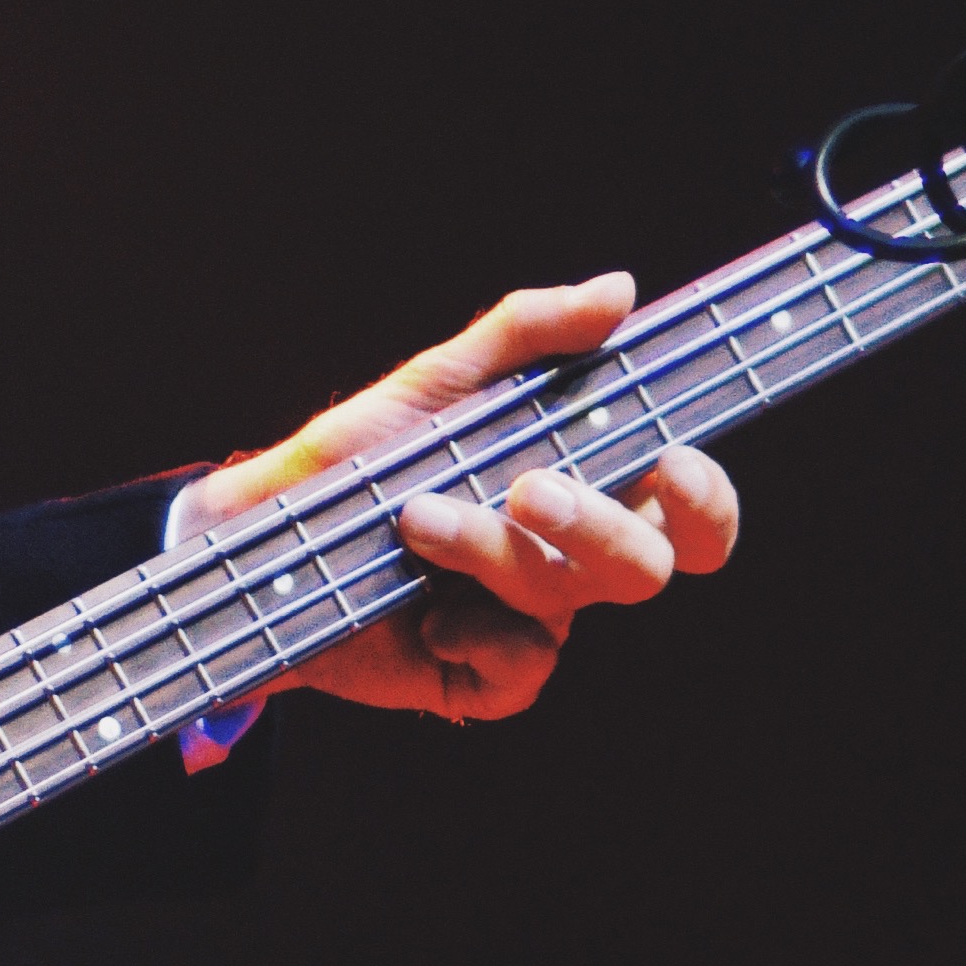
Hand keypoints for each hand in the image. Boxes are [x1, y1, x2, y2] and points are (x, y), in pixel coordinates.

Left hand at [171, 274, 737, 725]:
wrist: (261, 535)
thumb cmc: (357, 456)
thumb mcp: (437, 380)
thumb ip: (526, 334)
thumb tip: (620, 290)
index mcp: (583, 485)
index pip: (687, 508)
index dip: (704, 498)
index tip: (671, 461)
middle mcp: (569, 557)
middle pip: (647, 565)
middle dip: (599, 527)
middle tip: (529, 489)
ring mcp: (530, 619)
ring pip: (564, 598)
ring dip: (493, 550)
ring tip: (414, 515)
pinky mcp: (482, 675)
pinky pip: (521, 669)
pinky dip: (480, 636)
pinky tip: (429, 613)